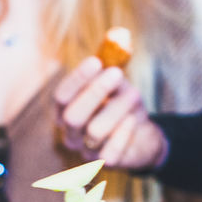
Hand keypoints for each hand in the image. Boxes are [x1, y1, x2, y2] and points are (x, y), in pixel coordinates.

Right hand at [54, 57, 168, 168]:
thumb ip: (112, 65)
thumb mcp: (117, 84)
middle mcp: (70, 132)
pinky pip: (110, 151)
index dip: (77, 80)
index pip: (61, 97)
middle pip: (72, 116)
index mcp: (66, 110)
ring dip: (118, 109)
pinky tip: (132, 121)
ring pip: (95, 131)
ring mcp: (85, 149)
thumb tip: (117, 38)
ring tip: (134, 95)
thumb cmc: (122, 105)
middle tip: (116, 74)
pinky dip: (124, 133)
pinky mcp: (103, 162)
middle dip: (94, 93)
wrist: (140, 134)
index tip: (96, 62)